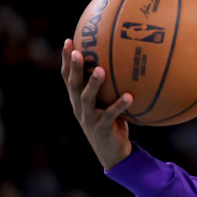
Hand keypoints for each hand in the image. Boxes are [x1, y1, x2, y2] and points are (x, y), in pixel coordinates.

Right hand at [61, 39, 132, 169]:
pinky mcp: (102, 129)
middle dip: (73, 67)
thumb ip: (110, 88)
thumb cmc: (112, 124)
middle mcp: (80, 108)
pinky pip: (111, 115)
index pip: (68, 77)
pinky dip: (119, 105)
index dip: (66, 60)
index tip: (69, 41)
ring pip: (87, 99)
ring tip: (101, 70)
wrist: (113, 155)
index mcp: (78, 101)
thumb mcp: (107, 104)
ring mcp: (89, 119)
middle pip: (73, 85)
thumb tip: (126, 64)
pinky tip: (129, 96)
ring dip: (93, 84)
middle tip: (78, 51)